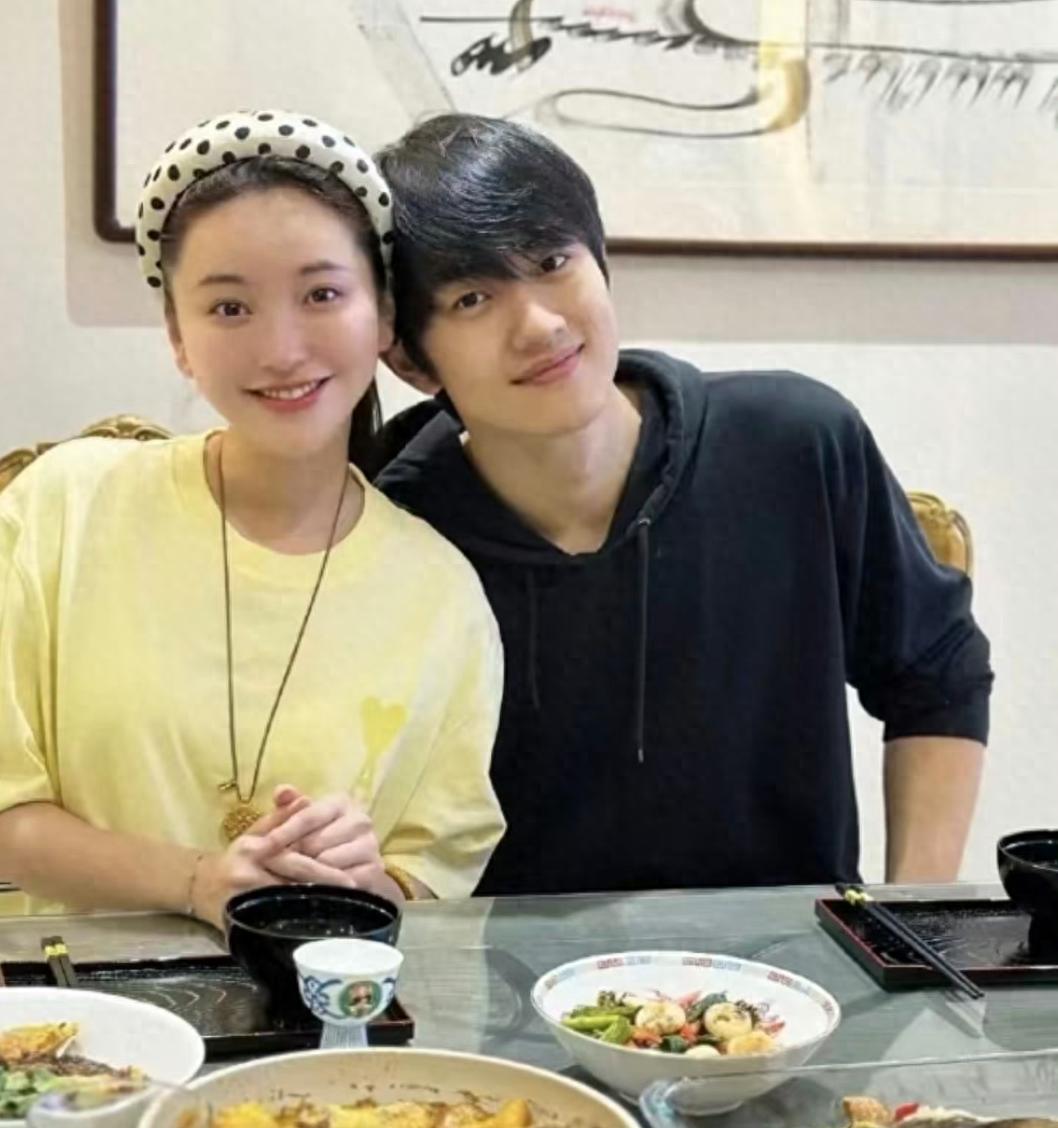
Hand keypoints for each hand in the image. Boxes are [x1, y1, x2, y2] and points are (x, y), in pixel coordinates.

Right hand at [191, 802, 354, 928]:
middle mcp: (246, 874)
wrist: (201, 885)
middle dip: (324, 886)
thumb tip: (306, 800)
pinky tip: (318, 919)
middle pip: (294, 881)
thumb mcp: (257, 832)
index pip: (294, 858)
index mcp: (253, 849)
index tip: (348, 873)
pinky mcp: (241, 920)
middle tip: (352, 889)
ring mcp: (243, 899)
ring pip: (288, 902)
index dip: (323, 867)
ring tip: (344, 904)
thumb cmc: (237, 856)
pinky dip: (299, 918)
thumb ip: (282, 816)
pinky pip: (277, 920)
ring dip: (316, 904)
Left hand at [261, 786, 387, 896]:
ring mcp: (370, 846)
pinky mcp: (374, 870)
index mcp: (341, 802)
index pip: (309, 816)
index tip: (264, 846)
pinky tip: (312, 889)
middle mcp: (360, 820)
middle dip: (293, 856)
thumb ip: (289, 805)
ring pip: (328, 863)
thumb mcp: (303, 821)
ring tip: (291, 879)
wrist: (350, 865)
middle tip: (275, 867)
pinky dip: (325, 887)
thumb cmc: (318, 838)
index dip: (284, 832)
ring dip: (306, 874)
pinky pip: (343, 882)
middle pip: (317, 842)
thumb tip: (281, 791)